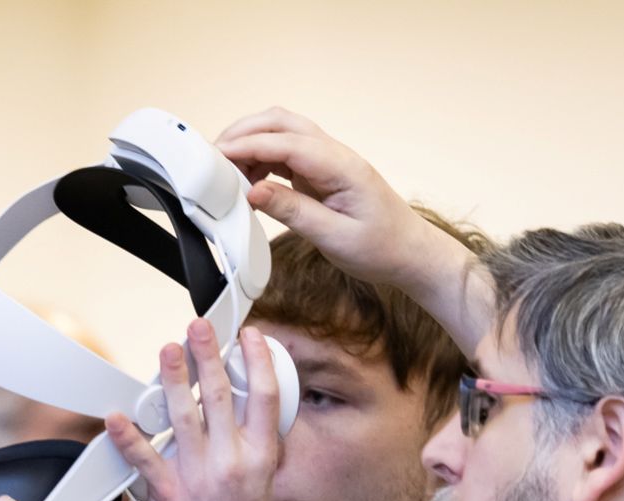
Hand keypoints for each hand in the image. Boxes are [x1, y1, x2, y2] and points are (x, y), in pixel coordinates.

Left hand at [106, 321, 282, 500]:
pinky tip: (116, 415)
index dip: (258, 360)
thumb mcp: (265, 480)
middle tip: (198, 327)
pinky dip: (128, 437)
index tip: (249, 336)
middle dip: (209, 356)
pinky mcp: (170, 496)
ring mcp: (200, 478)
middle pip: (221, 397)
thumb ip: (252, 440)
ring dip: (174, 379)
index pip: (264, 397)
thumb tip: (242, 398)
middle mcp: (232, 463)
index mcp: (261, 457)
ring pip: (184, 417)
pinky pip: (145, 460)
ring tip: (168, 350)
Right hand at [215, 107, 438, 289]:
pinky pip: (286, 154)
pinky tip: (249, 181)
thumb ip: (293, 212)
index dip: (247, 145)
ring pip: (282, 133)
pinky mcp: (322, 172)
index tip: (216, 157)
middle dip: (243, 132)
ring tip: (227, 172)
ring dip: (251, 144)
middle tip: (213, 157)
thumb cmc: (382, 248)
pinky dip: (262, 160)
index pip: (285, 142)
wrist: (410, 253)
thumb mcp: (335, 238)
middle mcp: (334, 155)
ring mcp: (328, 160)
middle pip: (280, 123)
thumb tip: (253, 193)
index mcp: (341, 166)